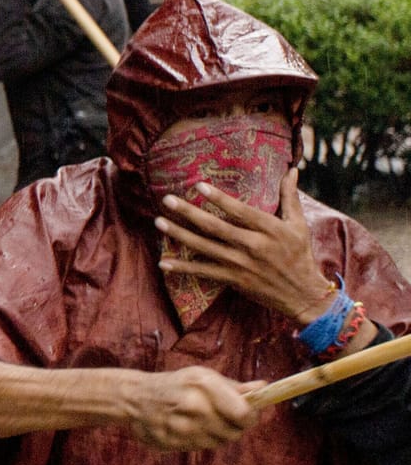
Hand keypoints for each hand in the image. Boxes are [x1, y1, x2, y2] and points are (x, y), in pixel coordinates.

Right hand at [120, 366, 262, 450]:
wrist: (133, 397)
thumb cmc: (175, 384)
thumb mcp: (202, 377)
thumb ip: (234, 387)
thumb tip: (264, 388)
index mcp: (203, 384)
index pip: (244, 414)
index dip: (251, 417)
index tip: (249, 414)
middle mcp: (194, 406)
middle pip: (234, 432)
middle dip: (233, 426)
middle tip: (223, 417)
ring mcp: (182, 427)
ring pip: (219, 442)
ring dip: (217, 434)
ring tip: (203, 421)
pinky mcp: (173, 443)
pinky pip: (200, 447)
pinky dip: (200, 440)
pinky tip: (189, 428)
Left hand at [156, 167, 334, 322]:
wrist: (304, 295)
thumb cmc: (300, 255)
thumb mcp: (298, 225)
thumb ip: (290, 196)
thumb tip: (292, 169)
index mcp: (270, 229)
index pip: (240, 211)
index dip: (220, 199)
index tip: (198, 185)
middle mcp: (254, 246)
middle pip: (216, 227)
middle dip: (189, 213)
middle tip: (167, 200)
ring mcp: (242, 264)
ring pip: (205, 248)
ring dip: (180, 235)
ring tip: (158, 222)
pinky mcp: (234, 280)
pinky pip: (204, 273)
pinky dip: (183, 268)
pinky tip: (163, 263)